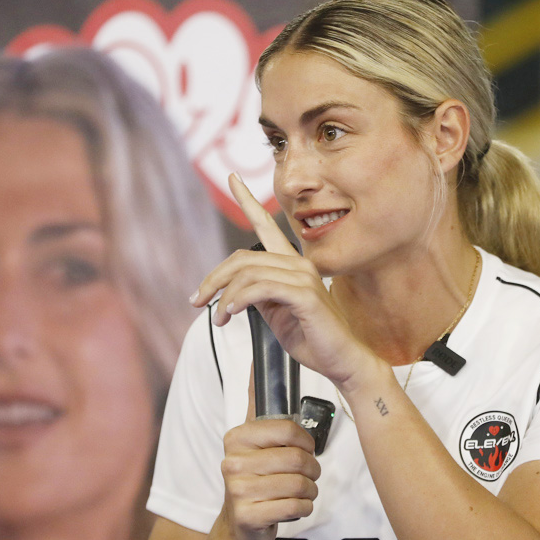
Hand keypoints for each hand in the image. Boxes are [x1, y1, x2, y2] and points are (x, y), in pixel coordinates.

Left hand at [190, 174, 374, 388]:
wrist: (342, 361)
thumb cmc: (312, 339)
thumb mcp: (276, 314)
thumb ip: (258, 296)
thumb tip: (232, 292)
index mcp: (292, 265)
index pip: (267, 226)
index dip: (247, 201)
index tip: (232, 178)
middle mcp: (299, 263)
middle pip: (242, 257)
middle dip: (213, 279)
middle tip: (197, 301)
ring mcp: (304, 277)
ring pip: (248, 273)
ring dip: (225, 298)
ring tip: (220, 319)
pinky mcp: (306, 295)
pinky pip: (261, 289)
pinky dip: (240, 300)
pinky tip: (232, 313)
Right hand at [216, 380, 320, 539]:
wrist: (240, 525)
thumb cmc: (254, 476)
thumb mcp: (253, 437)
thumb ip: (256, 400)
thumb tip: (257, 358)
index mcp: (237, 437)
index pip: (288, 430)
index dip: (306, 442)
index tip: (304, 449)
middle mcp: (232, 461)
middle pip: (297, 459)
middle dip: (312, 470)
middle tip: (307, 474)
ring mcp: (237, 490)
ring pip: (300, 484)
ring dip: (309, 490)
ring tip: (299, 491)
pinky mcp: (247, 516)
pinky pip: (296, 507)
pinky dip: (304, 508)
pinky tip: (293, 506)